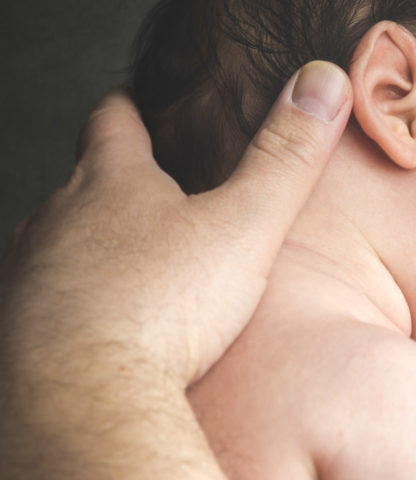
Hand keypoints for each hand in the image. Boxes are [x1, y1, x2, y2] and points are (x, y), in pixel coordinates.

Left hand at [1, 60, 350, 386]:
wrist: (83, 398)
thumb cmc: (162, 307)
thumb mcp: (247, 222)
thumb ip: (287, 156)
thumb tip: (322, 82)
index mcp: (111, 183)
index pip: (113, 122)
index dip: (128, 107)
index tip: (135, 99)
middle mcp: (57, 220)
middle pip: (80, 183)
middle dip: (109, 181)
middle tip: (144, 184)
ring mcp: (29, 275)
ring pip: (57, 243)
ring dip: (87, 244)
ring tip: (125, 261)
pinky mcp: (19, 329)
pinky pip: (46, 301)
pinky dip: (73, 299)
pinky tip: (101, 322)